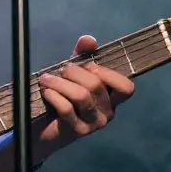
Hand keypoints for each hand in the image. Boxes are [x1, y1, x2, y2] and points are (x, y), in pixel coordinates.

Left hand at [34, 35, 135, 159]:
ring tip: (46, 79)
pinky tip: (46, 92)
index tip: (89, 67)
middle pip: (96, 85)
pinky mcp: (77, 131)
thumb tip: (89, 40)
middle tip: (61, 70)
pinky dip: (54, 96)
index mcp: (112, 98)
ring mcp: (93, 124)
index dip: (109, 74)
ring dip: (60, 83)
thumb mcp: (74, 73)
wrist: (44, 128)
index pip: (126, 88)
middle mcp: (107, 112)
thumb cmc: (63, 97)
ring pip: (81, 96)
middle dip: (74, 72)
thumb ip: (82, 56)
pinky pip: (67, 108)